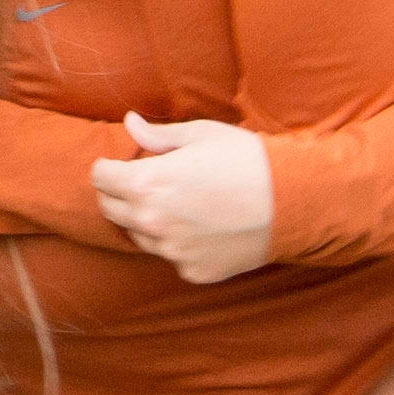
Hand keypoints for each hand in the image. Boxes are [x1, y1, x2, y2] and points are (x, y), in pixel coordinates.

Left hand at [94, 112, 273, 281]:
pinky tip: (203, 226)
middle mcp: (152, 222)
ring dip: (147, 220)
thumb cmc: (246, 160)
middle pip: (110, 210)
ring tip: (179, 203)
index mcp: (146, 184)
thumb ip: (157, 136)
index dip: (109, 167)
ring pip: (139, 236)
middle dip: (120, 193)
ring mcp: (172, 252)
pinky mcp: (193, 271)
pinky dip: (179, 243)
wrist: (294, 201)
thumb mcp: (200, 135)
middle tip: (145, 182)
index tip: (120, 163)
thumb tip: (129, 123)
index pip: (99, 178)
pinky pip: (172, 256)